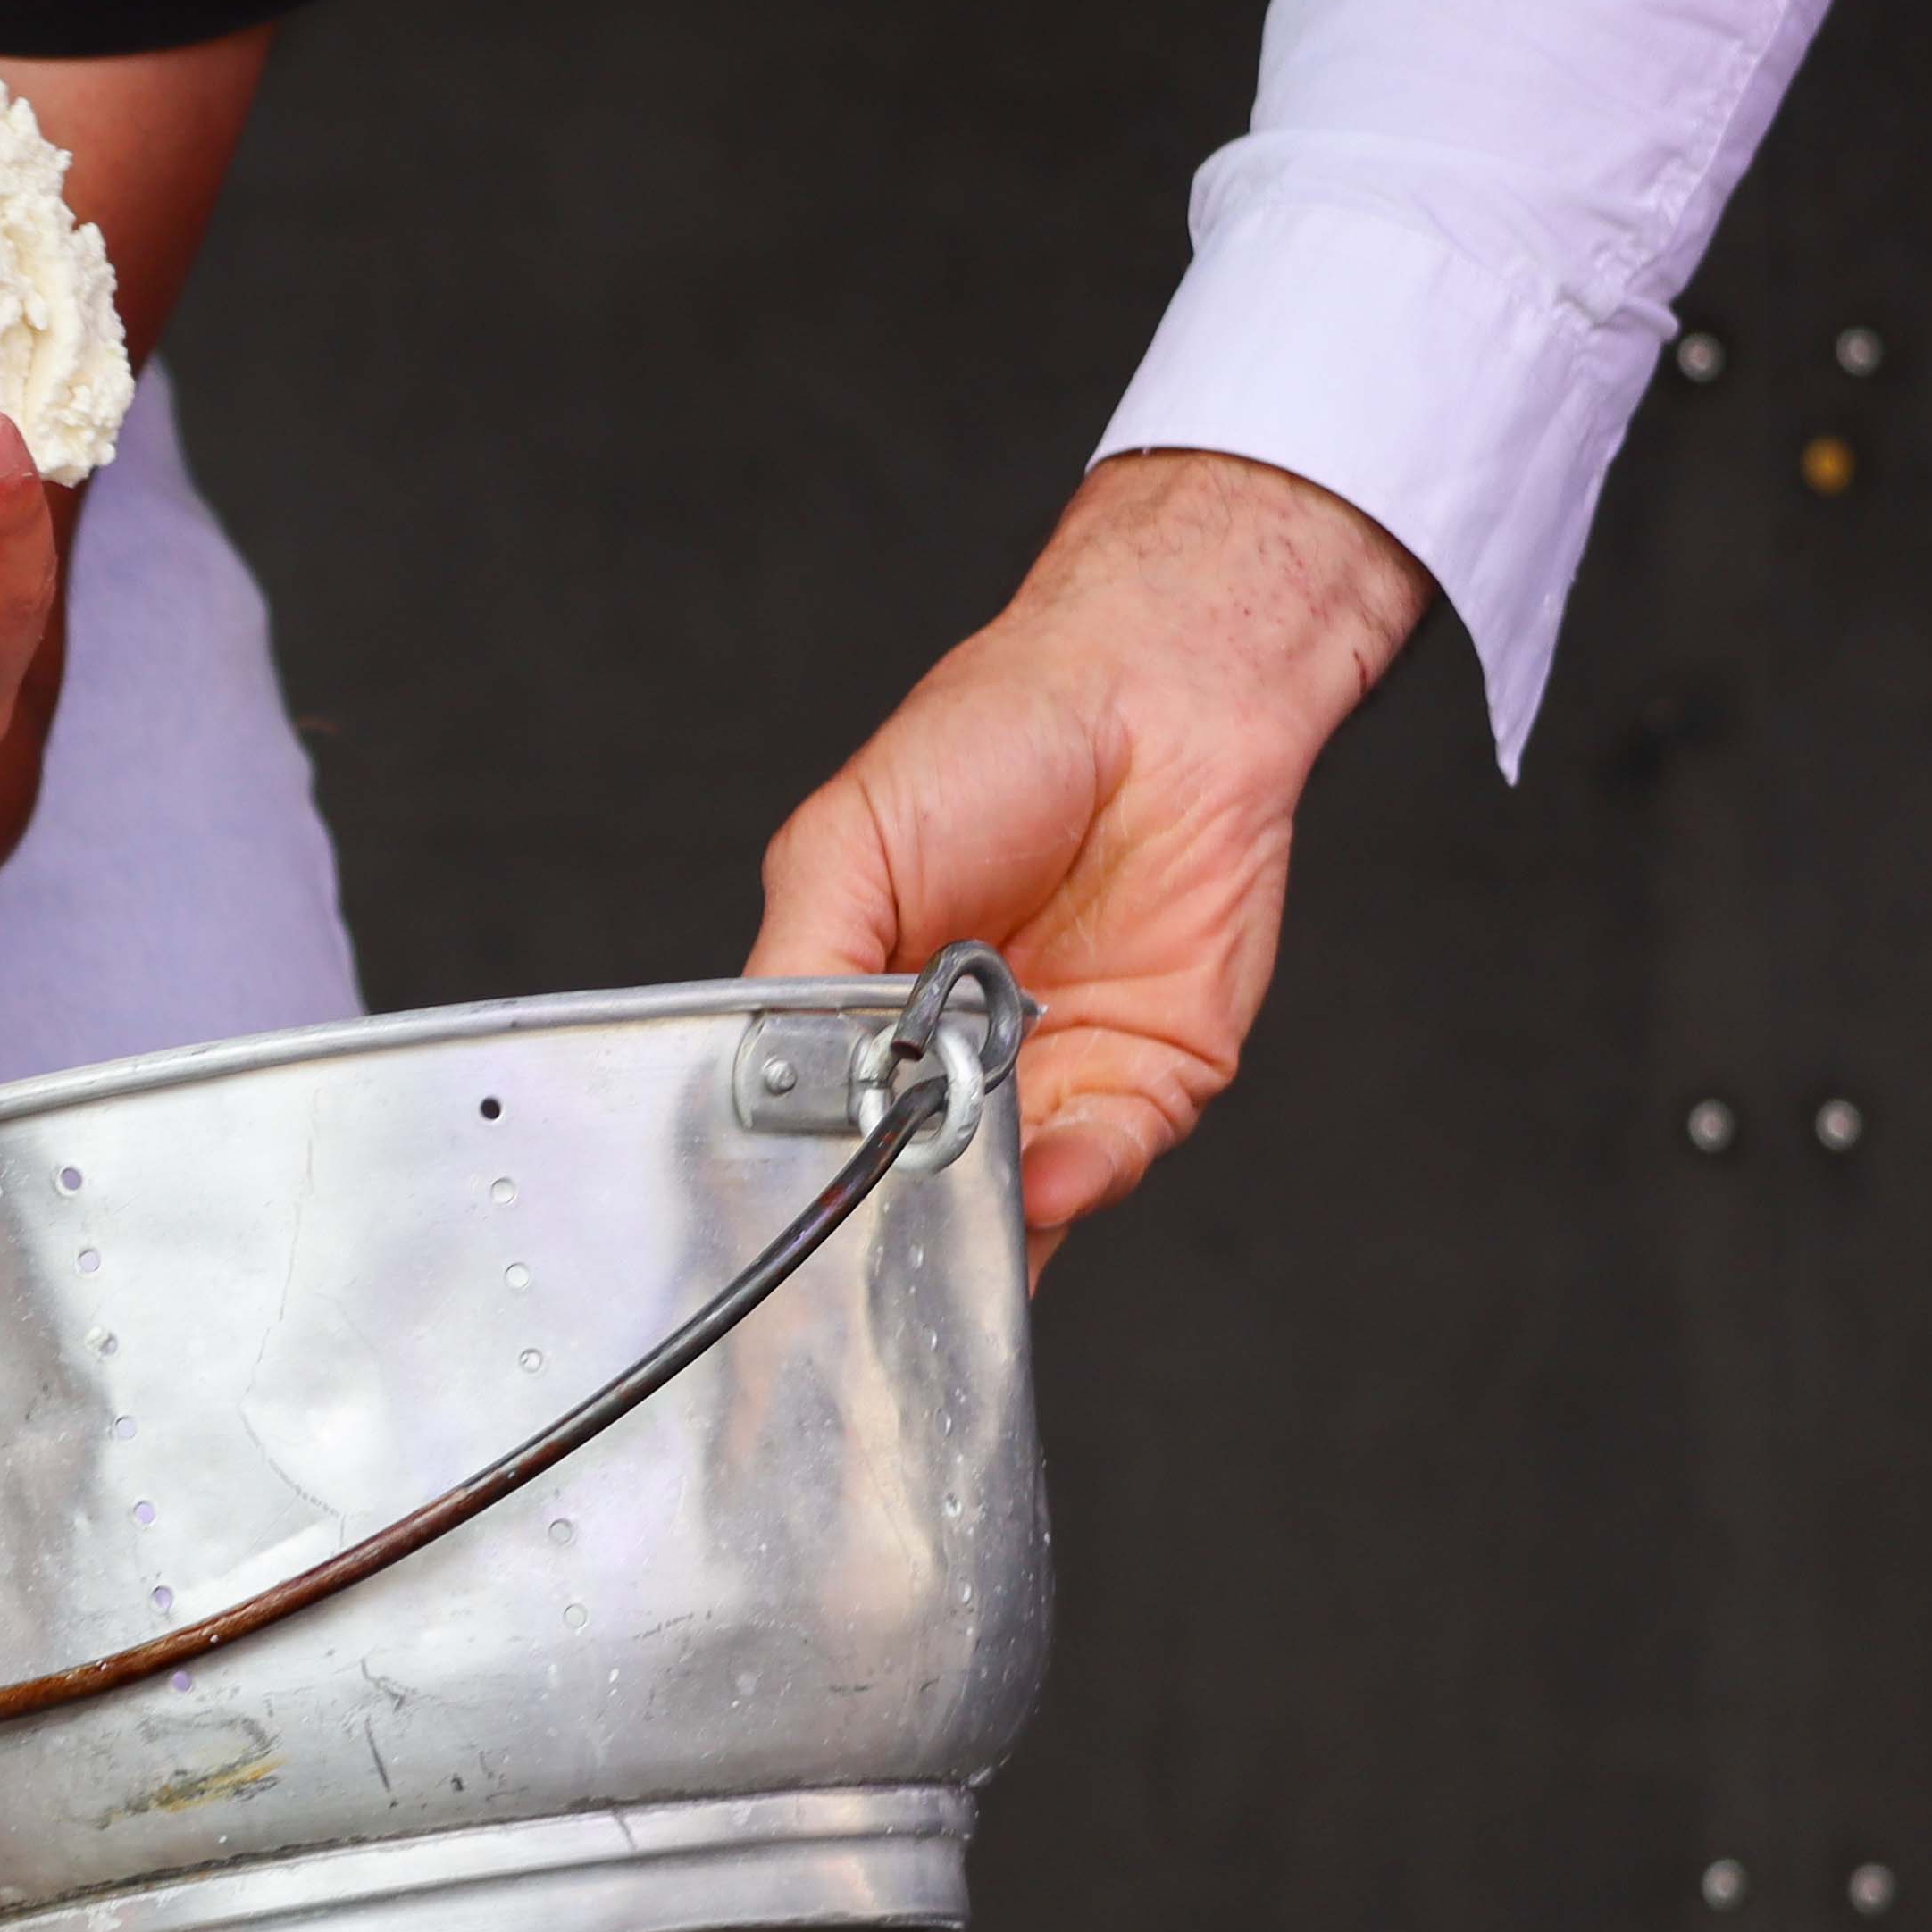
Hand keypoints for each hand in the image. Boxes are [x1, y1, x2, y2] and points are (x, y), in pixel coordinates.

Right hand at [748, 450, 1429, 1262]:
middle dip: (901, 1220)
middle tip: (879, 1238)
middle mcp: (955, 1059)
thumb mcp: (843, 846)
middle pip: (916, 1184)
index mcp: (864, 1008)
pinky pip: (1106, 1161)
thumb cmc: (991, 740)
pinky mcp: (1151, 1078)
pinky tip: (1042, 1176)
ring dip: (985, 1218)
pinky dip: (1074, 1181)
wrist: (1160, 693)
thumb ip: (798, 971)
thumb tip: (771, 1089)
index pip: (820, 1124)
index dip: (812, 1173)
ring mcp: (1054, 1075)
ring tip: (959, 1211)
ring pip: (1011, 1200)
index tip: (792, 1212)